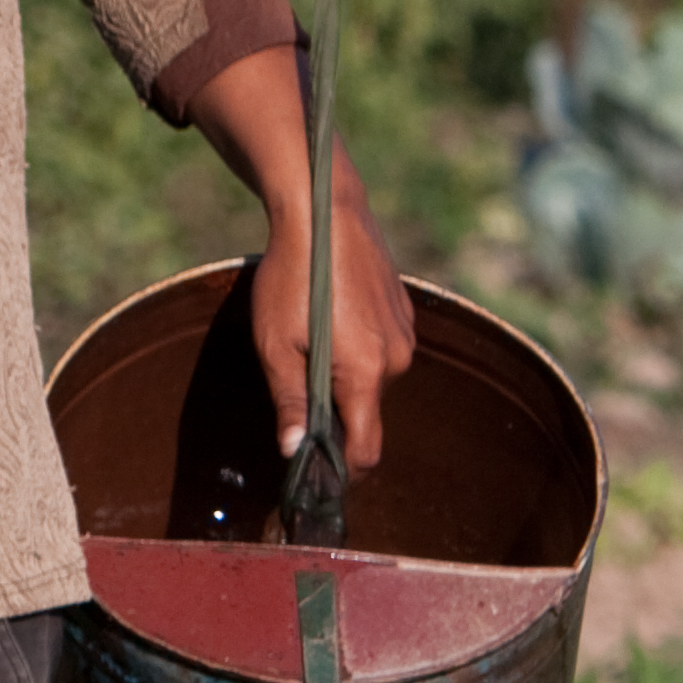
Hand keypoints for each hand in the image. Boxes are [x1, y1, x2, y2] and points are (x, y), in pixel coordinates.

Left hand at [180, 42, 418, 471]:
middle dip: (335, 414)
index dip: (342, 471)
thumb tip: (295, 454)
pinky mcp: (406, 313)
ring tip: (312, 337)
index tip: (314, 471)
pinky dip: (359, 350)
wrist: (324, 211)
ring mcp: (406, 335)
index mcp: (366, 373)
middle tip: (296, 381)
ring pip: (374, 382)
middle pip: (367, 414)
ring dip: (346, 377)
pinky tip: (332, 318)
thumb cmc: (291, 278)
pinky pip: (383, 351)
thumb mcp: (276, 345)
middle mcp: (397, 360)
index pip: (367, 451)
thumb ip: (290, 403)